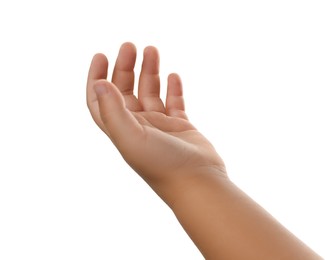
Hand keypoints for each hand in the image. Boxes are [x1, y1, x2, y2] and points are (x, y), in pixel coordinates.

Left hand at [86, 42, 225, 200]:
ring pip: (151, 92)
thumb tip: (99, 83)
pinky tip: (173, 76)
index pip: (101, 100)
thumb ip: (113, 111)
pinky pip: (174, 102)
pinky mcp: (181, 126)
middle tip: (131, 45)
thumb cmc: (163, 165)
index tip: (101, 55)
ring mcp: (161, 126)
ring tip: (151, 50)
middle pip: (126, 91)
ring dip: (149, 71)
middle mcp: (138, 126)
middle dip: (126, 67)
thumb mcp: (131, 138)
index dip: (97, 78)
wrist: (198, 182)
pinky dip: (173, 88)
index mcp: (122, 129)